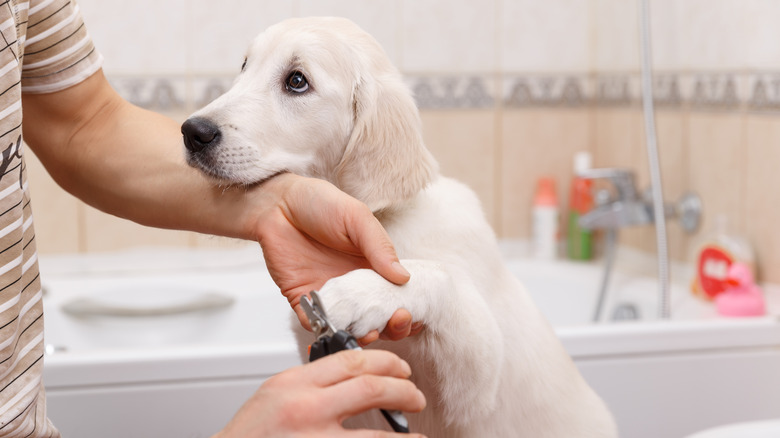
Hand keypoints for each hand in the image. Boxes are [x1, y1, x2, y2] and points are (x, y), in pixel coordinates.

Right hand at [213, 350, 426, 437]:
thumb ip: (311, 383)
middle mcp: (305, 409)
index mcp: (293, 384)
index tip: (400, 368)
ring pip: (375, 435)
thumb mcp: (274, 395)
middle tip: (414, 396)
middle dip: (402, 390)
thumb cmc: (249, 436)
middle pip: (370, 388)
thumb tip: (353, 377)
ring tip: (417, 435)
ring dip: (404, 436)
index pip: (351, 361)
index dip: (385, 362)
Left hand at [251, 174, 418, 342]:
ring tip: (370, 331)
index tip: (412, 313)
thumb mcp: (357, 218)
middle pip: (379, 318)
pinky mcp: (304, 300)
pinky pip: (316, 324)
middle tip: (396, 320)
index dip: (407, 308)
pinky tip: (335, 326)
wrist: (279, 202)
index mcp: (373, 267)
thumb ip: (380, 247)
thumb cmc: (320, 204)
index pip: (396, 296)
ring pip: (351, 327)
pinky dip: (326, 330)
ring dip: (363, 335)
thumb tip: (404, 278)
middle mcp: (355, 286)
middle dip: (393, 327)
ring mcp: (330, 296)